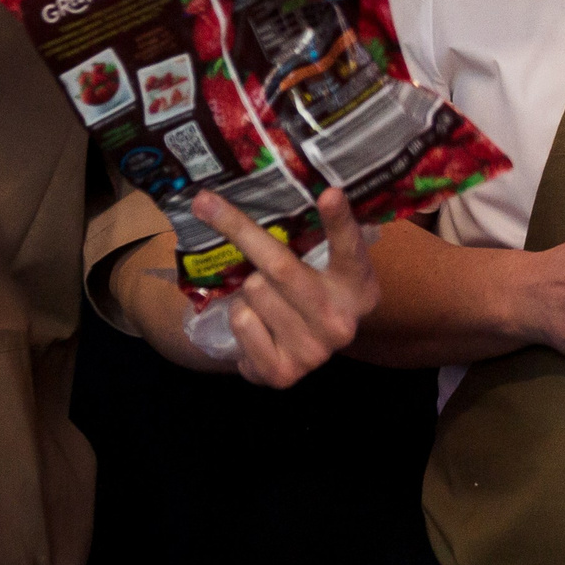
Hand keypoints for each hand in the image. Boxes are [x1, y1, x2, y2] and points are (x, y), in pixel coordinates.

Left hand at [194, 186, 379, 387]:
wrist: (299, 352)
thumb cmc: (307, 293)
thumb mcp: (322, 266)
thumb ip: (310, 237)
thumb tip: (260, 191)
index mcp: (360, 287)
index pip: (349, 248)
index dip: (339, 221)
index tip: (329, 193)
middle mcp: (342, 322)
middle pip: (280, 266)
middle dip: (239, 230)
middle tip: (205, 203)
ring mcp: (315, 352)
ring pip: (253, 291)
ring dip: (247, 287)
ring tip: (263, 298)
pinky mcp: (283, 374)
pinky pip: (241, 321)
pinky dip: (240, 315)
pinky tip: (257, 324)